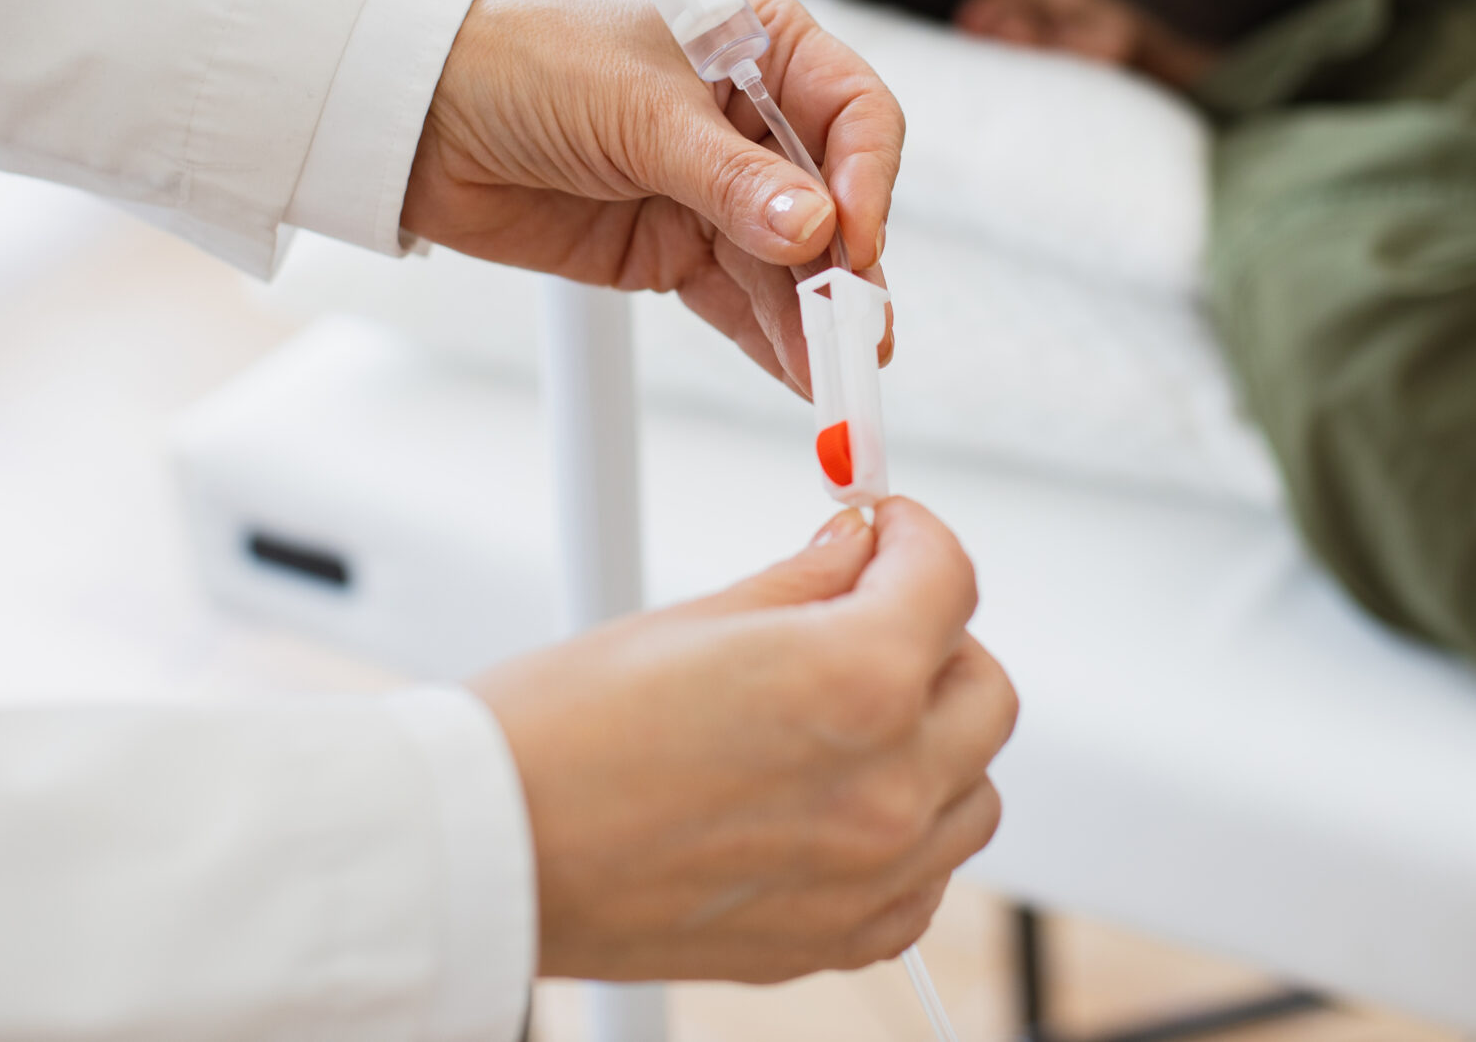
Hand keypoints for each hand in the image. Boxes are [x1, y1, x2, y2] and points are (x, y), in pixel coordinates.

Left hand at [402, 0, 898, 390]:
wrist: (418, 120)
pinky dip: (773, 340)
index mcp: (759, 46)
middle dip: (846, 270)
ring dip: (814, 321)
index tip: (855, 238)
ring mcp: (716, 190)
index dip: (866, 178)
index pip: (852, 113)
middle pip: (832, 202)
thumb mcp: (637, 112)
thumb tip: (814, 229)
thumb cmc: (522, 65)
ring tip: (834, 375)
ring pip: (792, 265)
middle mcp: (749, 118)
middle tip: (856, 333)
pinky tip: (802, 375)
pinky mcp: (677, 249)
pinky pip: (742, 301)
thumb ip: (731, 179)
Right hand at [472, 498, 1016, 981]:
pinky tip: (837, 798)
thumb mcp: (695, 619)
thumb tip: (857, 553)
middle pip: (984, 688)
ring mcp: (870, 873)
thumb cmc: (558, 738)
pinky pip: (928, 877)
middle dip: (936, 639)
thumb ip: (806, 584)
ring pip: (973, 789)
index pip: (952, 580)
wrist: (492, 852)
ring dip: (933, 740)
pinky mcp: (840, 937)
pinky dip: (907, 833)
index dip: (916, 539)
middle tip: (866, 617)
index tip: (888, 537)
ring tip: (847, 715)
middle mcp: (884, 785)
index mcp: (855, 683)